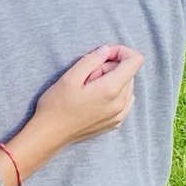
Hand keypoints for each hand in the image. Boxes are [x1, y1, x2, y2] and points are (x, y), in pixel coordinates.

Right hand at [0, 45, 142, 185]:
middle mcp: (121, 103)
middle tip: (87, 74)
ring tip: (88, 87)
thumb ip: (90, 60)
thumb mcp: (69, 77)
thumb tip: (106, 51)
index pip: (135, 61)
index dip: (119, 51)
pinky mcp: (116, 122)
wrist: (50, 134)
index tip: (101, 54)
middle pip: (128, 72)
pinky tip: (94, 97)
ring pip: (126, 85)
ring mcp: (120, 115)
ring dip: (111, 80)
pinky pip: (124, 99)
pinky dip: (113, 92)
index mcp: (111, 90)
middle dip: (110, 67)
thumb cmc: (56, 105)